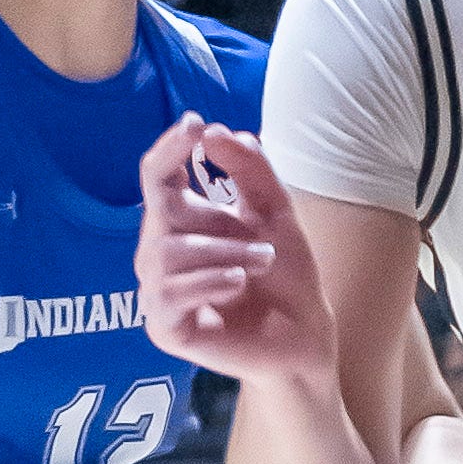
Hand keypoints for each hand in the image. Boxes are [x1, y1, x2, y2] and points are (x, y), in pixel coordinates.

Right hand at [139, 115, 336, 381]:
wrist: (305, 337)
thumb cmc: (286, 276)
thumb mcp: (276, 212)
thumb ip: (250, 170)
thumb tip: (216, 131)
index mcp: (181, 221)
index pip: (157, 176)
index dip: (169, 148)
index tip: (195, 126)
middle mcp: (160, 253)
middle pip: (161, 213)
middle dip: (218, 225)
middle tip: (266, 248)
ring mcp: (158, 292)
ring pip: (166, 253)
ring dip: (224, 255)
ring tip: (261, 267)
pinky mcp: (163, 327)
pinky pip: (167, 293)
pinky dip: (209, 282)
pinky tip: (237, 285)